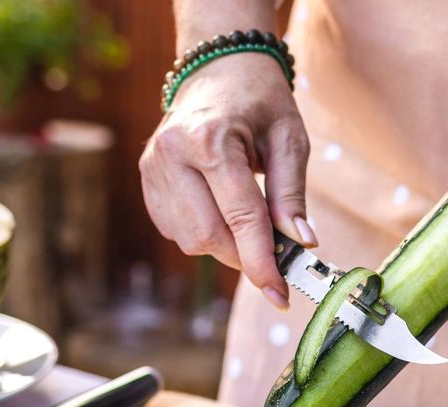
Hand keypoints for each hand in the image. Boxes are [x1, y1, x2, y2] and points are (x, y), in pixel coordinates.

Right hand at [139, 54, 315, 309]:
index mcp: (211, 139)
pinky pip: (176, 230)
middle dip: (245, 255)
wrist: (218, 69)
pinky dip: (205, 233)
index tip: (280, 296)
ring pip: (190, 240)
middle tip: (274, 251)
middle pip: (209, 236)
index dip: (262, 262)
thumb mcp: (289, 138)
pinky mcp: (147, 180)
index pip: (240, 217)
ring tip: (247, 217)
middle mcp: (172, 155)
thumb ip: (291, 194)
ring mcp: (152, 168)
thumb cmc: (259, 101)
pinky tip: (220, 207)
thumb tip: (301, 244)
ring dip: (225, 245)